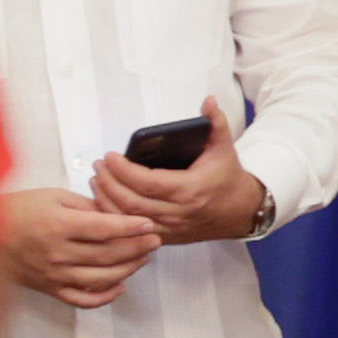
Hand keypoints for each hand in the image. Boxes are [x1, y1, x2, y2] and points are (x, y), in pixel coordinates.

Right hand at [0, 186, 162, 308]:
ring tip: (143, 259)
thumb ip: (84, 205)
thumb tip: (114, 213)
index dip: (131, 227)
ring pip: (101, 279)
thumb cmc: (15, 210)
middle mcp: (59, 253)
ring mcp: (54, 275)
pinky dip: (104, 297)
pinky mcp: (49, 289)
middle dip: (137, 248)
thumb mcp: (51, 196)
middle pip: (109, 255)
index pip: (105, 229)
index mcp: (59, 226)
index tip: (149, 223)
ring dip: (128, 270)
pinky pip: (81, 299)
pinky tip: (120, 287)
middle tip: (156, 241)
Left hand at [91, 98, 274, 247]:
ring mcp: (170, 228)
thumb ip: (216, 123)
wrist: (240, 211)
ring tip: (97, 180)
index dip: (124, 171)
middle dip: (110, 183)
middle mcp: (178, 212)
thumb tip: (209, 100)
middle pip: (132, 202)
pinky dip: (115, 217)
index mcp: (191, 190)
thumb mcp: (225, 148)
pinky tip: (105, 201)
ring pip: (128, 220)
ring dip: (107, 200)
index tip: (110, 156)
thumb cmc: (227, 178)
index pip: (148, 183)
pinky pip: (132, 230)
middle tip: (99, 166)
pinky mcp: (165, 237)